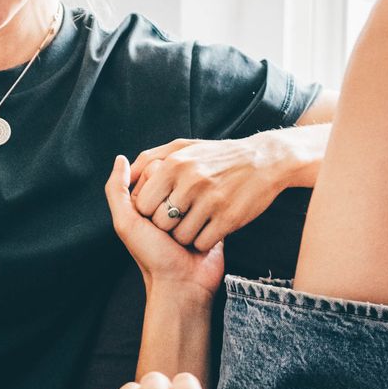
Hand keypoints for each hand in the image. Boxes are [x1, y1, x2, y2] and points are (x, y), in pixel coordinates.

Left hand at [106, 155, 224, 294]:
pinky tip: (198, 243)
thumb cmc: (152, 257)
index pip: (155, 170)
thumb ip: (117, 190)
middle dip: (169, 208)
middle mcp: (175, 200)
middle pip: (175, 180)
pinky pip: (211, 209)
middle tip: (167, 232)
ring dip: (188, 221)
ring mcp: (197, 210)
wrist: (182, 287)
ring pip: (194, 193)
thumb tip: (120, 159)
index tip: (150, 216)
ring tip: (183, 240)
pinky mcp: (216, 221)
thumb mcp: (126, 223)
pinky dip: (204, 229)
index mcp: (153, 197)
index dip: (152, 191)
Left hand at [128, 134, 293, 252]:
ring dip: (188, 234)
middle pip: (161, 222)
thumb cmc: (217, 156)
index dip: (151, 210)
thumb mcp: (182, 147)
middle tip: (184, 214)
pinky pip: (203, 241)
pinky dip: (205, 240)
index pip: (143, 204)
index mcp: (175, 164)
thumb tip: (121, 165)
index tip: (165, 205)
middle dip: (169, 225)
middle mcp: (191, 180)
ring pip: (182, 235)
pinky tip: (213, 227)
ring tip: (200, 219)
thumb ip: (149, 157)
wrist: (265, 160)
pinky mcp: (229, 217)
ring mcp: (212, 199)